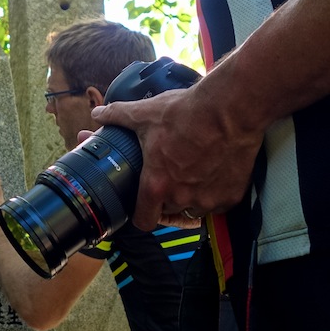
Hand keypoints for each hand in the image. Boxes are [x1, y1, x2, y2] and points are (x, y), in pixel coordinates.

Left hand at [90, 80, 263, 230]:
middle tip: (169, 179)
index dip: (141, 215)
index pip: (144, 221)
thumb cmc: (186, 113)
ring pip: (194, 209)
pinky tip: (212, 173)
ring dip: (191, 198)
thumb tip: (97, 113)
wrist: (230, 109)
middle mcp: (182, 199)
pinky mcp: (231, 196)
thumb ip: (117, 115)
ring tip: (191, 174)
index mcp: (157, 185)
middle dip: (166, 199)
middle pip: (169, 212)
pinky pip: (218, 204)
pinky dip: (214, 193)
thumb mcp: (145, 113)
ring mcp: (208, 200)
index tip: (143, 205)